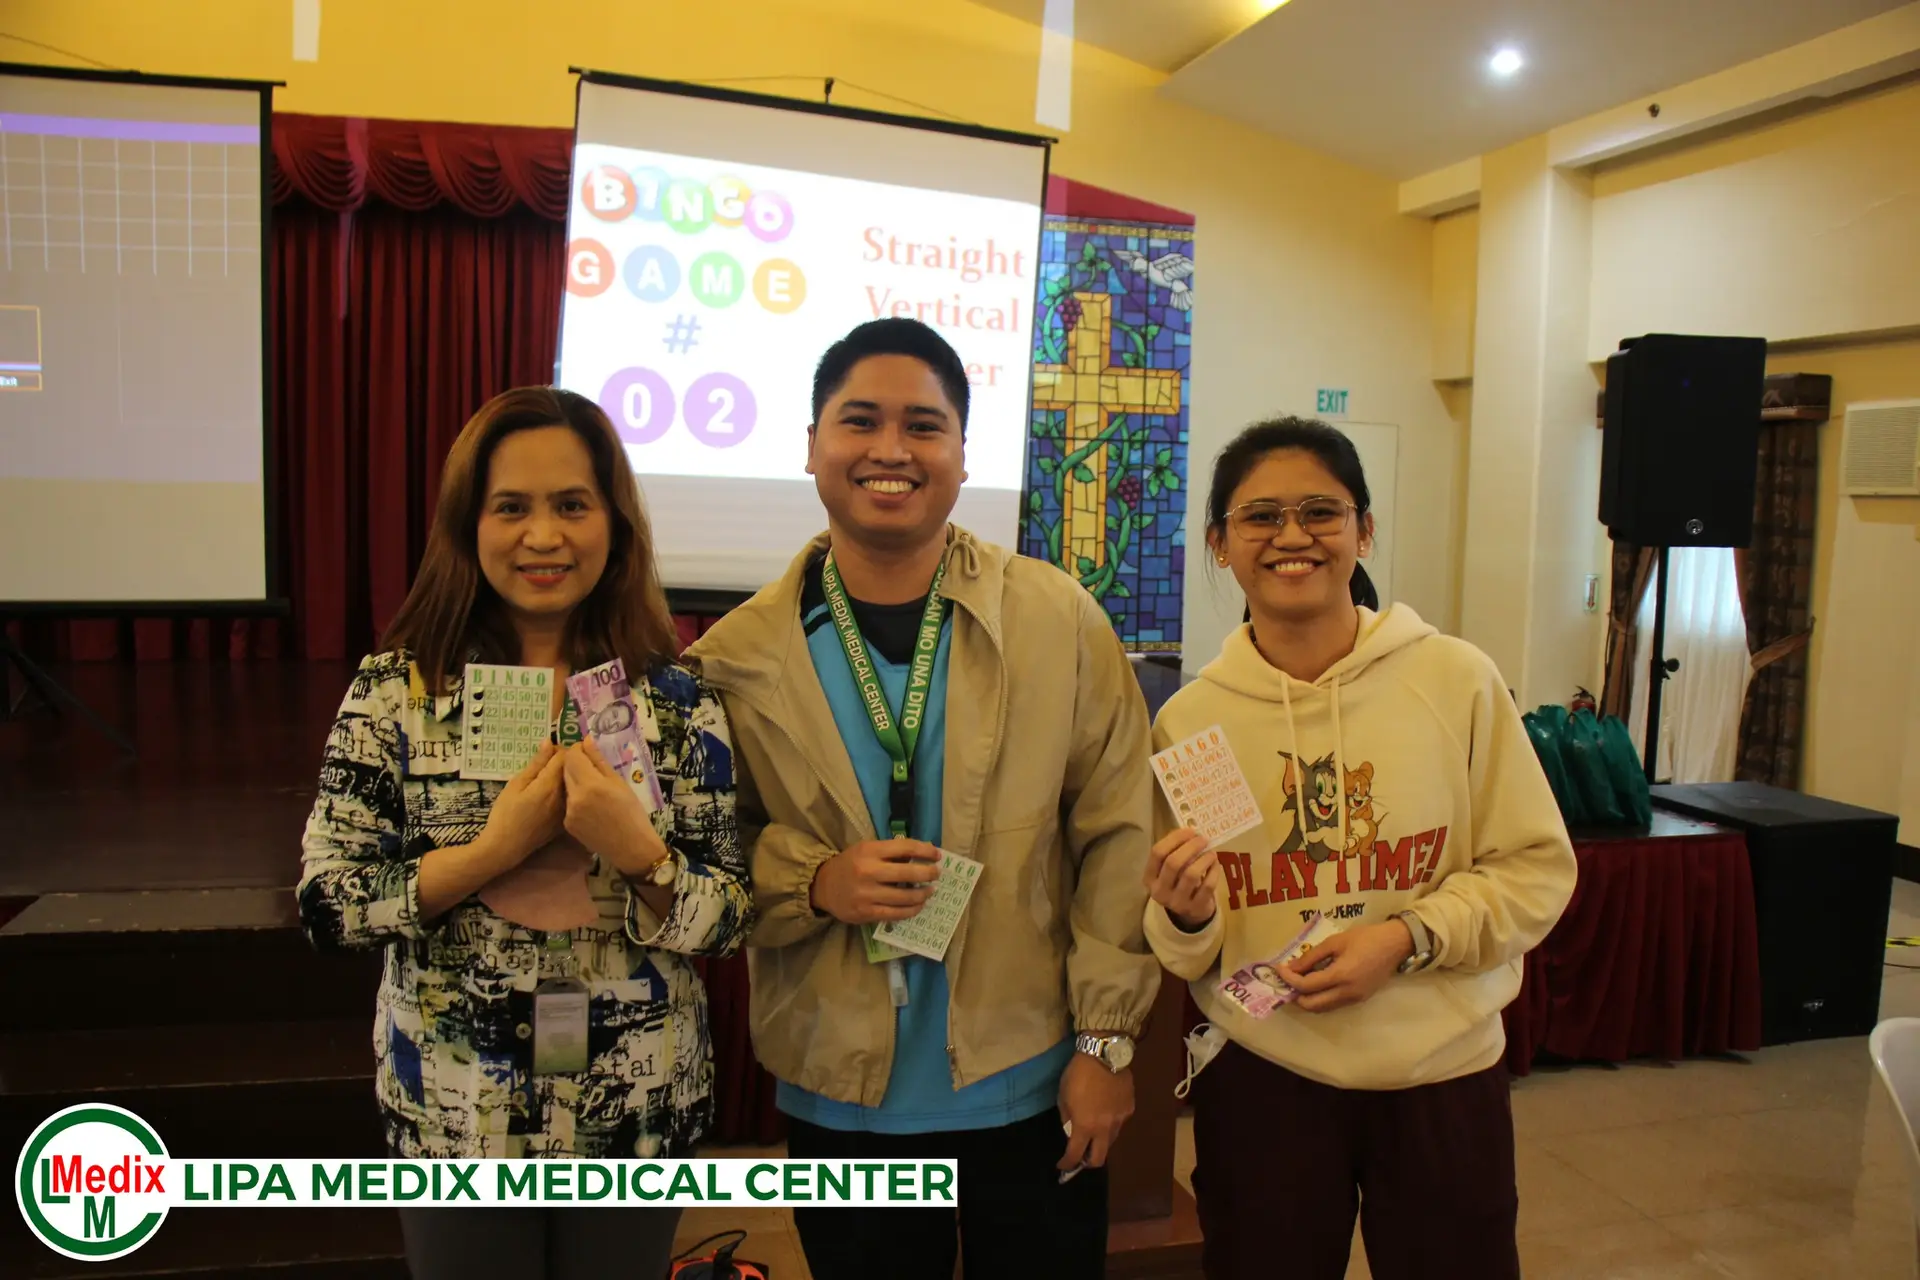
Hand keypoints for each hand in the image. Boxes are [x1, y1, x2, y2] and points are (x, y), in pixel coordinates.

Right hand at [477, 742, 565, 866]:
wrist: (506, 848)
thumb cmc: (505, 813)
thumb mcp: (516, 784)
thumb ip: (536, 763)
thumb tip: (549, 742)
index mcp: (551, 784)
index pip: (566, 757)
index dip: (558, 749)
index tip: (546, 752)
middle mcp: (565, 796)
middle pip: (573, 770)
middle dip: (564, 761)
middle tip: (546, 763)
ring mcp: (568, 810)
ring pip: (574, 784)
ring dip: (566, 776)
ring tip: (548, 777)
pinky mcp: (566, 820)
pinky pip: (571, 798)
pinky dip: (566, 791)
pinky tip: (551, 794)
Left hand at [561, 738, 667, 878]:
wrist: (631, 848)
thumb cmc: (632, 812)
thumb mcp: (620, 783)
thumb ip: (600, 761)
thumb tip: (587, 740)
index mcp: (590, 783)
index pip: (573, 756)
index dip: (579, 749)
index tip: (588, 751)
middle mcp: (575, 797)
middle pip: (566, 770)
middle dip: (576, 765)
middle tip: (592, 768)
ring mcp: (568, 812)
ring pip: (566, 786)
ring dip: (576, 782)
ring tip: (594, 788)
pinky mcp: (567, 824)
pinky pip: (568, 803)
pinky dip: (576, 799)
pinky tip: (591, 806)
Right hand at [809, 838, 940, 923]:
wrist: (823, 886)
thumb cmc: (850, 865)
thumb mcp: (866, 850)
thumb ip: (891, 852)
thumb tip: (923, 853)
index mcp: (869, 851)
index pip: (905, 848)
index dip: (925, 851)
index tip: (937, 855)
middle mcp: (868, 872)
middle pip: (908, 874)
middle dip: (928, 874)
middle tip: (936, 874)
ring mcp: (867, 894)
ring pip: (905, 897)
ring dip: (923, 894)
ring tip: (930, 891)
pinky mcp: (866, 913)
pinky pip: (896, 914)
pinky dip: (912, 910)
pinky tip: (919, 905)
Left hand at [1057, 1052, 1133, 1171]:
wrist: (1104, 1054)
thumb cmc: (1078, 1073)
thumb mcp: (1063, 1096)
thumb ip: (1067, 1118)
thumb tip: (1071, 1129)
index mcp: (1085, 1126)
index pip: (1075, 1155)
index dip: (1067, 1164)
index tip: (1063, 1166)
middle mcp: (1104, 1128)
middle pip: (1099, 1159)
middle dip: (1088, 1162)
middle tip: (1082, 1156)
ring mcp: (1120, 1119)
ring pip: (1111, 1141)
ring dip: (1100, 1141)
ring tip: (1094, 1130)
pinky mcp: (1129, 1108)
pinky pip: (1119, 1123)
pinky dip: (1111, 1123)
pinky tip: (1106, 1110)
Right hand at [1145, 827, 1220, 929]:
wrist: (1190, 913)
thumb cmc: (1178, 883)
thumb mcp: (1169, 870)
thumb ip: (1175, 852)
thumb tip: (1192, 833)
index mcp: (1149, 878)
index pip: (1157, 852)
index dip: (1174, 838)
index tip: (1190, 831)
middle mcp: (1160, 891)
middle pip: (1173, 863)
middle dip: (1191, 847)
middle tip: (1203, 839)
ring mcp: (1177, 902)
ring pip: (1191, 874)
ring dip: (1204, 859)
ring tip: (1211, 853)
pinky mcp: (1196, 908)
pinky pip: (1207, 885)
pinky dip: (1213, 871)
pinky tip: (1215, 865)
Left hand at [1278, 918, 1416, 1012]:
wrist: (1395, 945)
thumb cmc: (1365, 938)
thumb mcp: (1335, 941)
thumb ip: (1311, 957)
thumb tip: (1292, 968)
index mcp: (1341, 976)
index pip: (1306, 986)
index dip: (1289, 979)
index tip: (1279, 969)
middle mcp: (1347, 993)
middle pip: (1312, 1005)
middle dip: (1295, 995)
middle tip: (1287, 981)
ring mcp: (1355, 999)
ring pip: (1323, 1008)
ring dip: (1307, 999)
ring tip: (1298, 983)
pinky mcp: (1360, 999)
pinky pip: (1334, 1005)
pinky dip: (1321, 998)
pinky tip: (1316, 985)